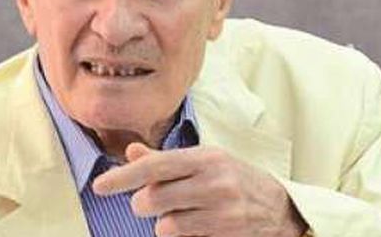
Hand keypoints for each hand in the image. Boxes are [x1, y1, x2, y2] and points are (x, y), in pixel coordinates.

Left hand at [92, 143, 307, 236]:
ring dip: (165, 224)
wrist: (280, 208)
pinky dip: (182, 236)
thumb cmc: (235, 179)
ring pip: (165, 226)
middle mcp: (215, 182)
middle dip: (144, 204)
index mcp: (206, 158)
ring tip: (181, 214)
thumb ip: (165, 159)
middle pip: (153, 199)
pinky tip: (198, 226)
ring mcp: (223, 212)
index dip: (123, 177)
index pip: (155, 166)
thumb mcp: (205, 161)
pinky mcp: (226, 235)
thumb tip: (131, 152)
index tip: (99, 186)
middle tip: (152, 202)